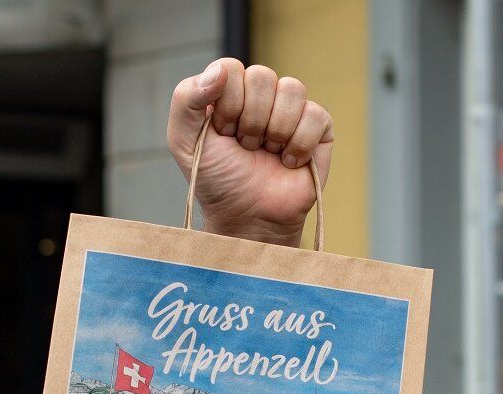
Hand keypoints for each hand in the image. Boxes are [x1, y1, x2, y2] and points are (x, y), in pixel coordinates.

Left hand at [167, 59, 332, 246]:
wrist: (248, 216)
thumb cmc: (217, 180)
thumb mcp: (184, 141)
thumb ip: (186, 99)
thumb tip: (219, 70)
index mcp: (227, 93)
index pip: (230, 67)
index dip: (227, 102)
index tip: (222, 133)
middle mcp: (260, 96)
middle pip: (262, 75)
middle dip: (249, 120)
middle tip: (244, 147)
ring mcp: (291, 109)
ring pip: (292, 89)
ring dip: (273, 131)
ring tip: (265, 153)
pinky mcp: (318, 127)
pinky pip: (315, 115)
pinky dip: (297, 145)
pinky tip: (287, 162)